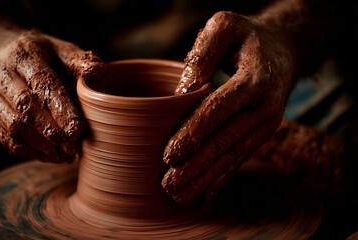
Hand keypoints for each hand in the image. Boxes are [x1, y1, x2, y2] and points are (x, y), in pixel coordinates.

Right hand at [0, 30, 103, 162]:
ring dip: (42, 145)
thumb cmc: (44, 58)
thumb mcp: (63, 52)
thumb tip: (98, 71)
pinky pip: (7, 140)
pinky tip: (53, 156)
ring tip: (66, 155)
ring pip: (13, 127)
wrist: (5, 60)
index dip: (61, 108)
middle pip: (25, 107)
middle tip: (74, 147)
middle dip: (52, 131)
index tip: (78, 129)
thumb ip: (80, 62)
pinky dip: (32, 152)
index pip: (42, 83)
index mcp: (22, 54)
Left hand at [162, 11, 296, 203]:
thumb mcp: (225, 27)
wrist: (284, 49)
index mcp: (253, 80)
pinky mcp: (262, 133)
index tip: (168, 155)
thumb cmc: (247, 37)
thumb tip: (183, 90)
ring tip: (180, 196)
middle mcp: (263, 107)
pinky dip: (222, 176)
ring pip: (232, 157)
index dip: (192, 134)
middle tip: (168, 186)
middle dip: (195, 167)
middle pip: (224, 142)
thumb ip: (203, 52)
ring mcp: (265, 124)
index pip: (217, 111)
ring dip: (205, 179)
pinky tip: (205, 192)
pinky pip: (240, 157)